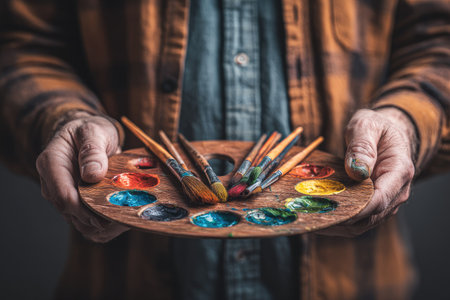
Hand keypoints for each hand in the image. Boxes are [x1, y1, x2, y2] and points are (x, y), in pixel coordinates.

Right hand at [36, 112, 127, 241]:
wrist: (89, 136)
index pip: (63, 194)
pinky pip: (86, 222)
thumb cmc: (90, 131)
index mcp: (51, 163)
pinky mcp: (75, 204)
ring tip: (126, 219)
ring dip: (101, 225)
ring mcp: (63, 195)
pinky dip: (103, 225)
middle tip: (123, 219)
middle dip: (96, 219)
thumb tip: (92, 175)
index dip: (84, 209)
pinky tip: (121, 220)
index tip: (105, 216)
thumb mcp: (94, 132)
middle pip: (71, 211)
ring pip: (78, 221)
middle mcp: (53, 183)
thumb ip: (92, 151)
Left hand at [320, 108, 416, 236]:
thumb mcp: (366, 126)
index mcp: (399, 171)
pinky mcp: (373, 206)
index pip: (380, 199)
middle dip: (341, 220)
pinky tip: (317, 217)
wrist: (384, 134)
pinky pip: (356, 221)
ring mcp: (386, 202)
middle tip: (311, 217)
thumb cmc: (375, 128)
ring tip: (310, 219)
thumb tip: (357, 171)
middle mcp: (397, 192)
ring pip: (362, 224)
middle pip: (369, 217)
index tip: (332, 211)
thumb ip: (362, 147)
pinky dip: (338, 221)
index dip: (357, 210)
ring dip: (336, 225)